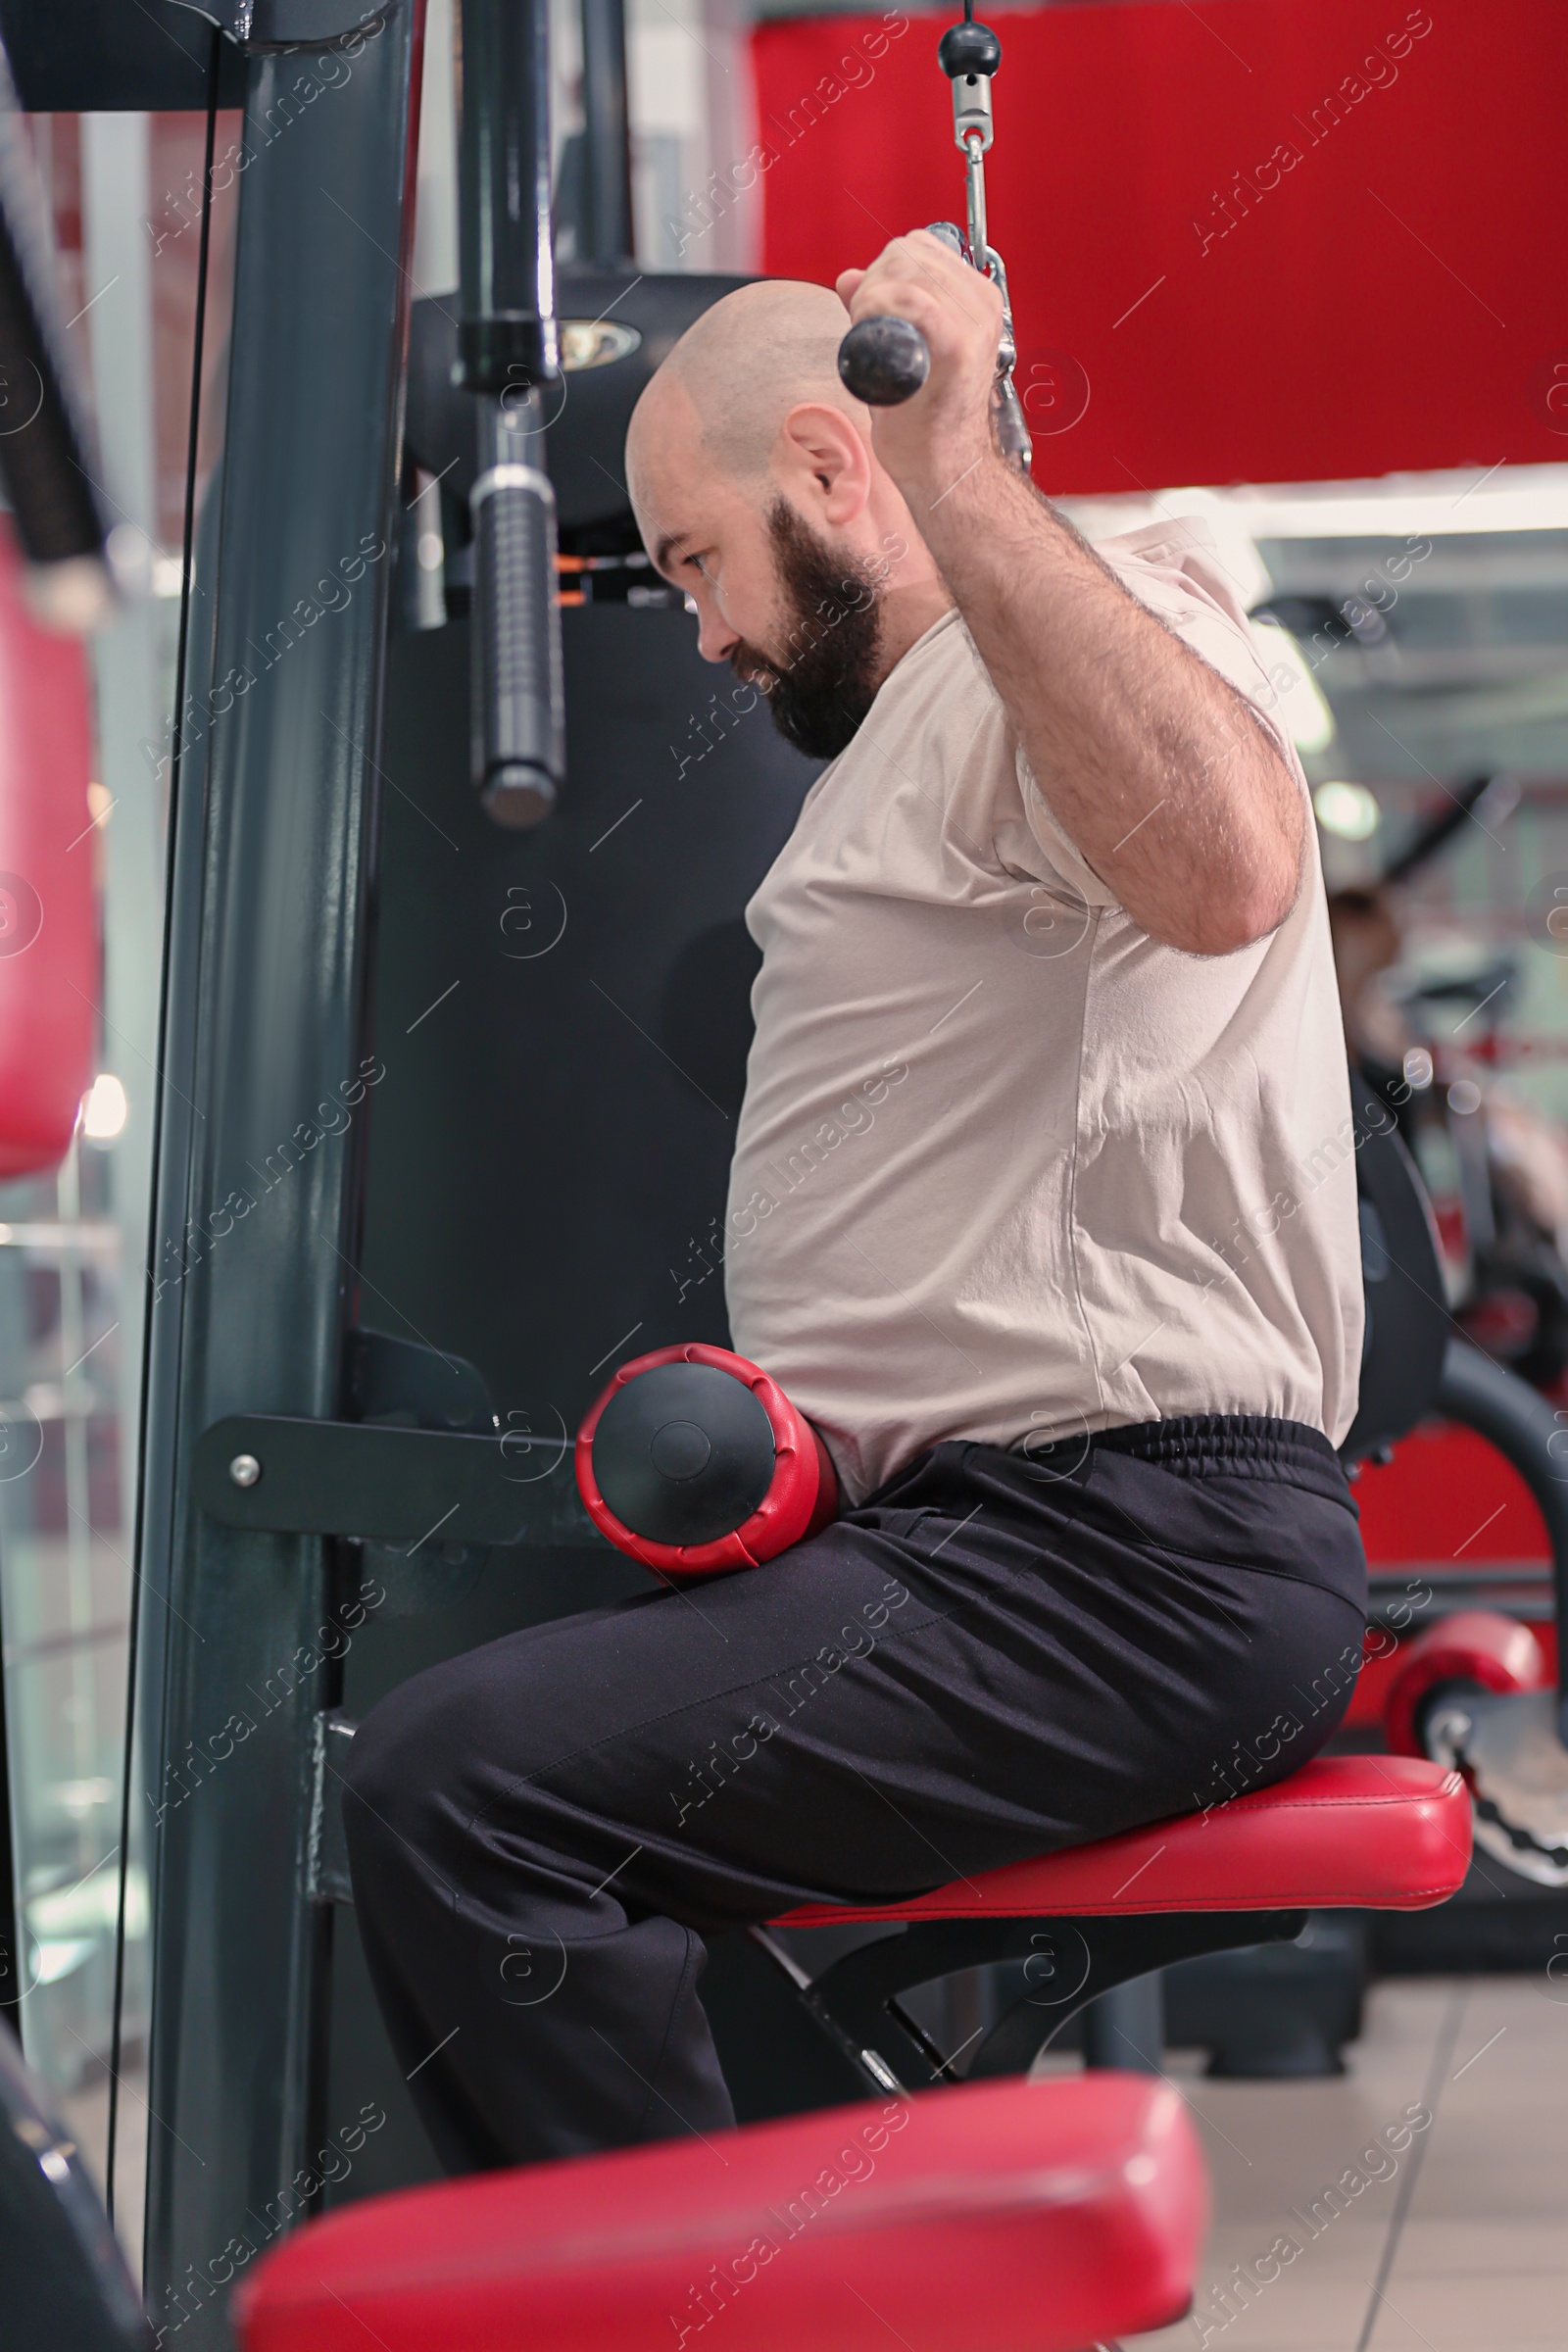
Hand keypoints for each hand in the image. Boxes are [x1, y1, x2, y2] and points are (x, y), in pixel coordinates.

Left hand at [836, 230, 1004, 507]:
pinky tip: (874, 344)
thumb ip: (880, 306)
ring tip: (874, 345)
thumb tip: (849, 276)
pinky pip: (909, 298)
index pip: (917, 245)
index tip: (871, 311)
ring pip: (902, 268)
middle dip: (873, 283)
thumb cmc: (923, 418)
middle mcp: (982, 303)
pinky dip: (878, 310)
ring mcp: (974, 323)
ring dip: (871, 300)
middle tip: (869, 333)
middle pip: (906, 251)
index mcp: (976, 297)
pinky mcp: (959, 346)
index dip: (883, 270)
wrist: (942, 469)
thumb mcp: (902, 349)